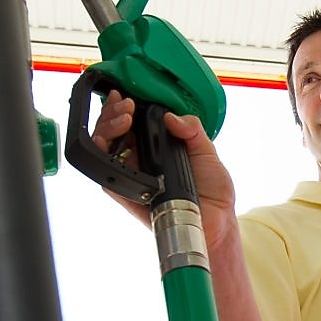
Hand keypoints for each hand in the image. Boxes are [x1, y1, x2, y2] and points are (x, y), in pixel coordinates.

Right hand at [90, 91, 237, 246]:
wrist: (217, 221)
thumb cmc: (213, 190)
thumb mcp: (206, 152)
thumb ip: (193, 131)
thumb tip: (172, 117)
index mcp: (156, 147)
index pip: (130, 123)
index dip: (122, 109)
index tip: (127, 100)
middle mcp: (141, 161)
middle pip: (112, 134)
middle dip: (112, 116)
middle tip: (125, 109)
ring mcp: (134, 178)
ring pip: (105, 153)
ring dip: (106, 133)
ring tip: (122, 122)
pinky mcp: (129, 197)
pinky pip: (108, 181)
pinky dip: (102, 163)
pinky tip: (108, 147)